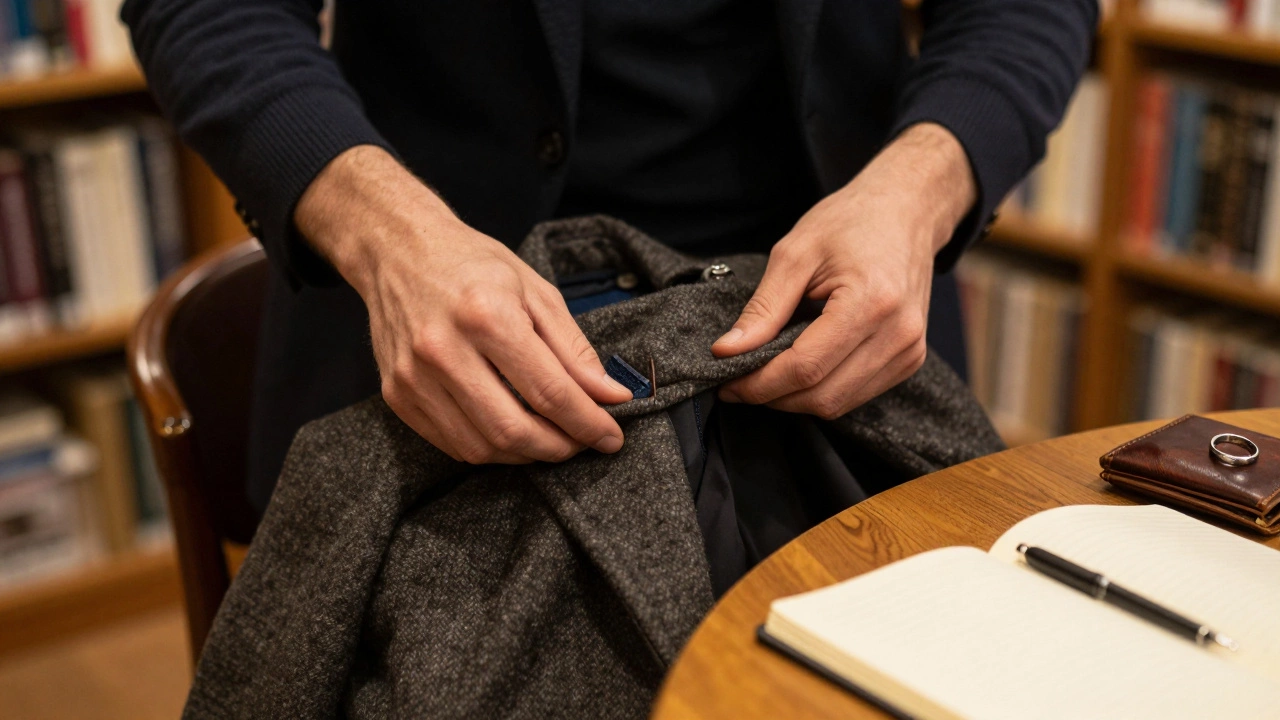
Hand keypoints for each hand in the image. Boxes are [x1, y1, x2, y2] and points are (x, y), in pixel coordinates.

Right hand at [295, 146, 632, 462]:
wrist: (397, 250)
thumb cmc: (473, 265)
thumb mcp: (536, 292)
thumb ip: (574, 349)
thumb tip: (611, 397)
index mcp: (487, 316)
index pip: (550, 392)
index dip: (588, 424)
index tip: (612, 438)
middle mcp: (443, 350)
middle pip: (513, 430)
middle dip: (560, 448)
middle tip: (583, 444)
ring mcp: (413, 377)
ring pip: (481, 447)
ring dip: (526, 455)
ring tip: (551, 439)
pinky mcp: (396, 395)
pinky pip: (452, 444)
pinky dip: (490, 449)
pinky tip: (511, 433)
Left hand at [711, 123, 976, 418]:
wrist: (905, 212)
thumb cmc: (850, 223)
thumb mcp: (794, 254)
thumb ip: (762, 309)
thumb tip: (727, 352)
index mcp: (871, 301)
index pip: (805, 368)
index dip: (759, 384)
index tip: (726, 384)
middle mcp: (899, 334)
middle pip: (822, 396)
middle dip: (773, 396)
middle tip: (738, 382)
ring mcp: (910, 350)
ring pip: (839, 404)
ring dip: (795, 399)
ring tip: (766, 373)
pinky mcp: (911, 359)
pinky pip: (856, 395)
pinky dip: (821, 390)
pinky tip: (801, 368)